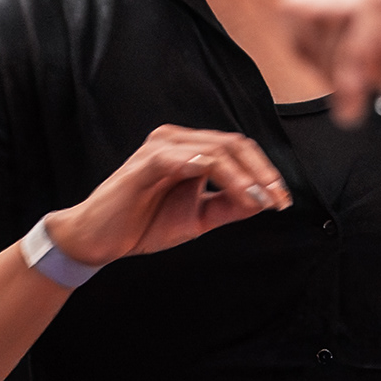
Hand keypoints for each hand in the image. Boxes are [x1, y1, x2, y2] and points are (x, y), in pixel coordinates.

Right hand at [46, 126, 291, 268]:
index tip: (282, 201)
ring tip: (259, 199)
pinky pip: (186, 159)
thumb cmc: (142, 224)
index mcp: (188, 150)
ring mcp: (161, 148)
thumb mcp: (197, 218)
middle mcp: (176, 140)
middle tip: (277, 199)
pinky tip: (234, 189)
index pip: (236, 150)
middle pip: (232, 144)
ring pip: (215, 149)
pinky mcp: (146, 163)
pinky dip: (216, 172)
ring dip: (244, 175)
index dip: (265, 172)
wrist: (98, 240)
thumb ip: (228, 206)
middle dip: (262, 172)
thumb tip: (264, 199)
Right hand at [280, 0, 380, 126]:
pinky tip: (330, 66)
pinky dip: (305, 47)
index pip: (378, 0)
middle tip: (349, 102)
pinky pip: (291, 8)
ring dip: (321, 59)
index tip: (356, 92)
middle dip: (339, 63)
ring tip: (345, 86)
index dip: (359, 50)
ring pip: (310, 7)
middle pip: (340, 6)